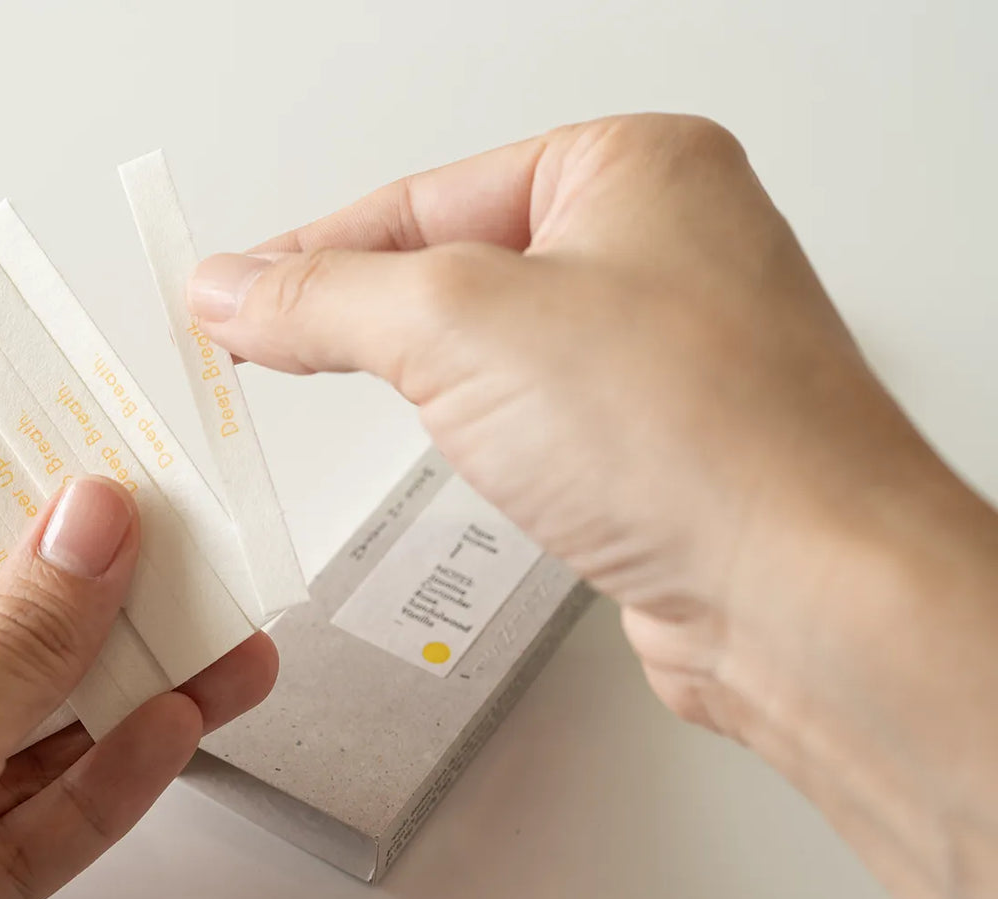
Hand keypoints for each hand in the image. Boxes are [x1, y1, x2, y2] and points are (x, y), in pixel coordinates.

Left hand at [0, 476, 276, 898]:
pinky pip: (20, 831)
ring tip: (212, 651)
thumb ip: (14, 640)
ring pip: (8, 751)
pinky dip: (98, 784)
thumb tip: (85, 527)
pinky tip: (168, 731)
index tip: (85, 508)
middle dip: (81, 628)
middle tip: (173, 577)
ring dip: (116, 704)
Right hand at [189, 114, 997, 898]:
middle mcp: (661, 246)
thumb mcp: (458, 325)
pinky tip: (452, 442)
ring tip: (339, 377)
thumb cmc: (700, 438)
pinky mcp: (658, 437)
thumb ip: (326, 296)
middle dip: (357, 304)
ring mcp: (665, 346)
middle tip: (262, 336)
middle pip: (454, 260)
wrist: (802, 595)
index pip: (422, 193)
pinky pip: (533, 406)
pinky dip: (471, 421)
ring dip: (414, 365)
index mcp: (634, 168)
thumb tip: (234, 286)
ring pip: (493, 339)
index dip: (310, 247)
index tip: (230, 289)